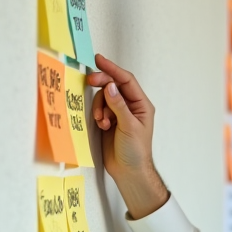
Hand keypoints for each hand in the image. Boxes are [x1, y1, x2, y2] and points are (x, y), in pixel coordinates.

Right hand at [87, 54, 168, 217]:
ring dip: (99, 106)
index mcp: (141, 104)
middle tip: (90, 81)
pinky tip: (101, 125)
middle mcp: (130, 106)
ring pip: (104, 98)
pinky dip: (98, 114)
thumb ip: (118, 105)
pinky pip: (99, 109)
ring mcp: (119, 113)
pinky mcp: (109, 122)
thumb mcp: (129, 126)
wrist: (129, 171)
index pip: (126, 81)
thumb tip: (110, 86)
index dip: (112, 69)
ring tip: (102, 120)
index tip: (98, 60)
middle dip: (101, 85)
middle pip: (113, 86)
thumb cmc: (135, 151)